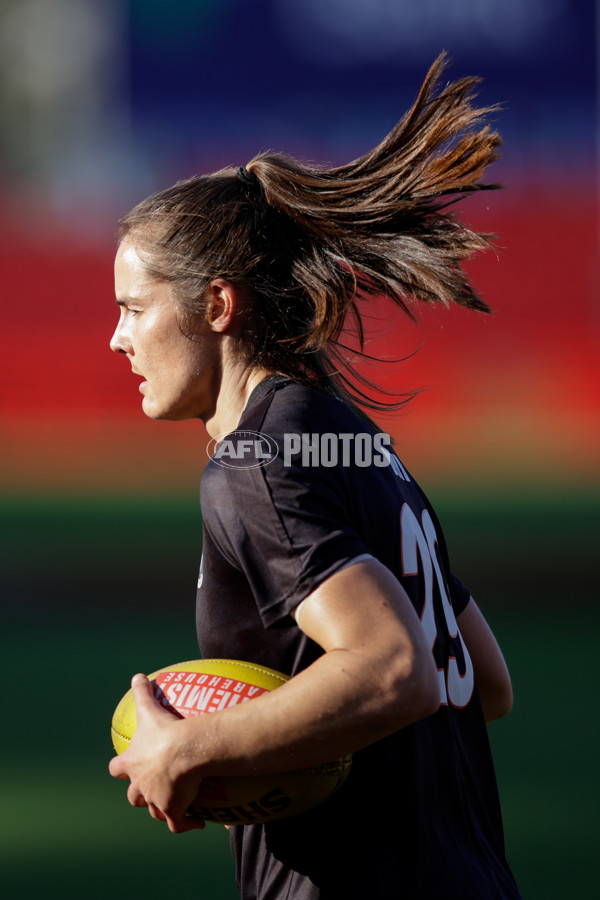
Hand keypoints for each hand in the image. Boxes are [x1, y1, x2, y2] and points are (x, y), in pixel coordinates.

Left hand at [109, 673, 206, 832]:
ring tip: (173, 807)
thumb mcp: (150, 708)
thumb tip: (137, 675)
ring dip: (160, 809)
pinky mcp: (172, 811)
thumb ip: (142, 692)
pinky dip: (186, 824)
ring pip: (154, 811)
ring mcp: (155, 801)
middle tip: (149, 789)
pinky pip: (179, 824)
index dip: (120, 768)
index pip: (117, 768)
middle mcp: (140, 785)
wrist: (184, 752)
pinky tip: (197, 823)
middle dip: (138, 793)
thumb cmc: (165, 731)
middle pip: (133, 795)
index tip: (124, 768)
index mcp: (133, 763)